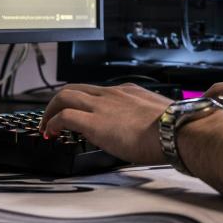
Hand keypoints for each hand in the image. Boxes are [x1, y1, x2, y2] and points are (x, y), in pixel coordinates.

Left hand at [40, 83, 171, 164]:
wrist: (176, 131)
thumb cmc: (176, 129)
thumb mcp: (162, 117)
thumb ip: (152, 120)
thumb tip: (157, 131)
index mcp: (129, 92)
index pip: (99, 92)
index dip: (85, 103)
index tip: (81, 114)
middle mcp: (112, 94)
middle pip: (76, 88)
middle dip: (59, 101)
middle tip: (53, 117)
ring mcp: (102, 106)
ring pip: (65, 96)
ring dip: (50, 111)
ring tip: (46, 126)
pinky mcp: (93, 122)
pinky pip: (63, 116)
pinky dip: (52, 123)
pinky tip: (51, 134)